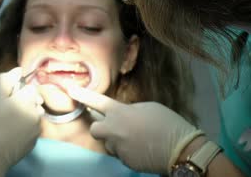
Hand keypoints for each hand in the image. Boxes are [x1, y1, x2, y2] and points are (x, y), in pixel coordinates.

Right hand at [0, 68, 43, 176]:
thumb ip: (6, 81)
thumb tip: (18, 69)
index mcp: (27, 100)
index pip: (28, 88)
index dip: (16, 91)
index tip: (4, 99)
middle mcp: (36, 113)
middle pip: (31, 102)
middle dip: (20, 103)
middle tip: (3, 112)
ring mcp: (36, 129)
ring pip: (31, 115)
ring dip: (22, 115)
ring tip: (5, 123)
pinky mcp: (33, 142)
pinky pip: (30, 129)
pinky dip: (22, 129)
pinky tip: (9, 133)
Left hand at [67, 85, 202, 173]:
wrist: (181, 149)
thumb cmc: (167, 123)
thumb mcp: (147, 108)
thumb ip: (129, 111)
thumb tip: (121, 117)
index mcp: (119, 112)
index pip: (96, 101)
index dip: (82, 95)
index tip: (69, 89)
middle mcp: (114, 130)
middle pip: (95, 129)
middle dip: (100, 127)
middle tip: (113, 126)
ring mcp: (118, 147)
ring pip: (109, 143)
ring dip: (117, 140)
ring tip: (137, 138)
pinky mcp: (125, 161)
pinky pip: (121, 154)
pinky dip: (128, 151)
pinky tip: (142, 148)